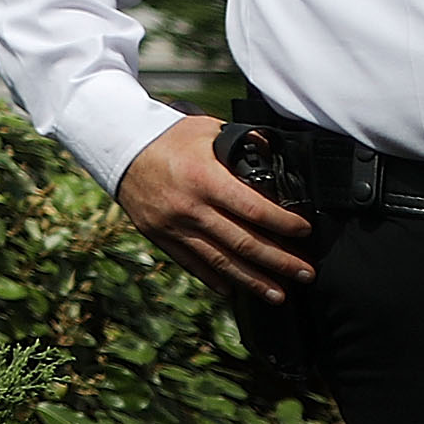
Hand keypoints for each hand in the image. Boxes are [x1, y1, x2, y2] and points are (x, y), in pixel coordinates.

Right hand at [116, 115, 316, 301]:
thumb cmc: (165, 135)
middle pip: (243, 242)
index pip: (254, 208)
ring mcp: (174, 226)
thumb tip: (272, 151)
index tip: (304, 231)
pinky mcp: (160, 236)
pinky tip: (234, 290)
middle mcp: (191, 207)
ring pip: (221, 261)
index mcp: (205, 178)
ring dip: (253, 280)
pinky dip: (214, 278)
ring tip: (279, 294)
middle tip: (306, 273)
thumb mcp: (205, 129)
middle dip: (280, 261)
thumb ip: (240, 140)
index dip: (283, 223)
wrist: (116, 146)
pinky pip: (191, 263)